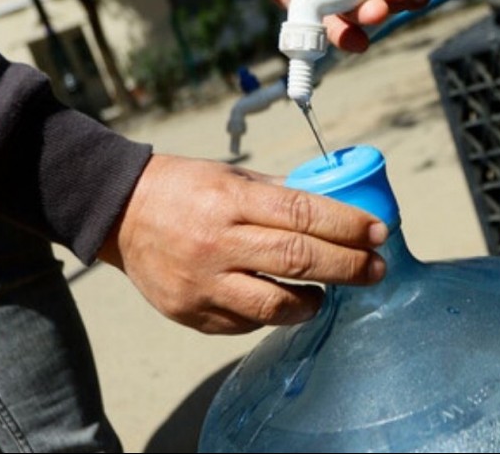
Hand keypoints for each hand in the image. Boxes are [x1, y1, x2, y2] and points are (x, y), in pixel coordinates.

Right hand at [98, 154, 387, 334]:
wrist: (120, 213)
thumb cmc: (186, 189)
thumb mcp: (232, 177)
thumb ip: (281, 194)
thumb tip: (337, 208)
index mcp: (230, 200)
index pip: (302, 213)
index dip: (348, 225)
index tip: (379, 233)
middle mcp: (216, 243)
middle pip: (297, 260)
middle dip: (348, 267)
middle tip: (377, 269)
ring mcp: (201, 283)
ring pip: (274, 305)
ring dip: (313, 301)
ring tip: (329, 292)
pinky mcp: (191, 313)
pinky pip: (246, 323)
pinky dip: (273, 314)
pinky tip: (285, 301)